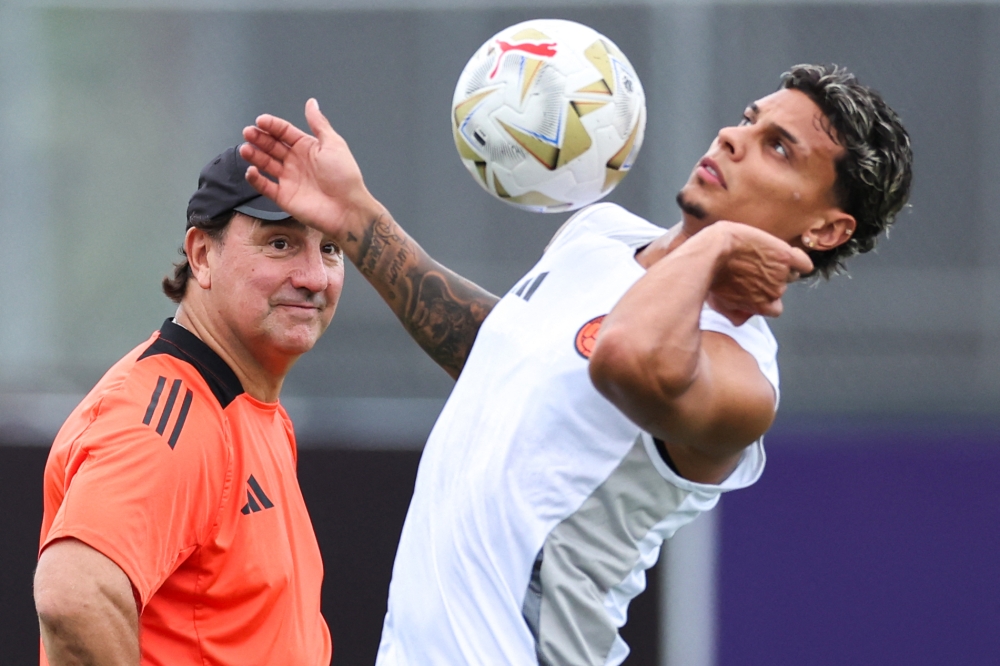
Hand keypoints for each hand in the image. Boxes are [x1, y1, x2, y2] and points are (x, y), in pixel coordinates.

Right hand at [240, 99, 379, 240]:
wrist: (347, 209)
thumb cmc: (345, 176)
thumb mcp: (333, 144)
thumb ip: (318, 123)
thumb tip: (311, 103)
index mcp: (307, 148)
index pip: (284, 132)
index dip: (272, 126)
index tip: (261, 121)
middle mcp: (296, 162)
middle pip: (272, 146)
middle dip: (259, 138)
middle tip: (249, 133)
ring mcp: (289, 179)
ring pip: (265, 164)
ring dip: (254, 156)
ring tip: (246, 149)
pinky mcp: (284, 197)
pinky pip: (265, 186)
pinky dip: (255, 179)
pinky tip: (251, 170)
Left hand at [706, 221, 812, 324]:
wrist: (716, 249)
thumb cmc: (713, 275)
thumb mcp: (718, 303)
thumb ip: (733, 315)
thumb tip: (742, 321)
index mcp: (761, 306)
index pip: (774, 309)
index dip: (765, 298)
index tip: (755, 290)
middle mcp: (774, 293)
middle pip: (779, 290)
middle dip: (767, 282)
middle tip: (750, 270)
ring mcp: (781, 274)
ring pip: (789, 275)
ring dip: (779, 269)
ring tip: (761, 259)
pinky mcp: (785, 255)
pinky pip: (803, 263)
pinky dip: (800, 261)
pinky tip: (792, 258)